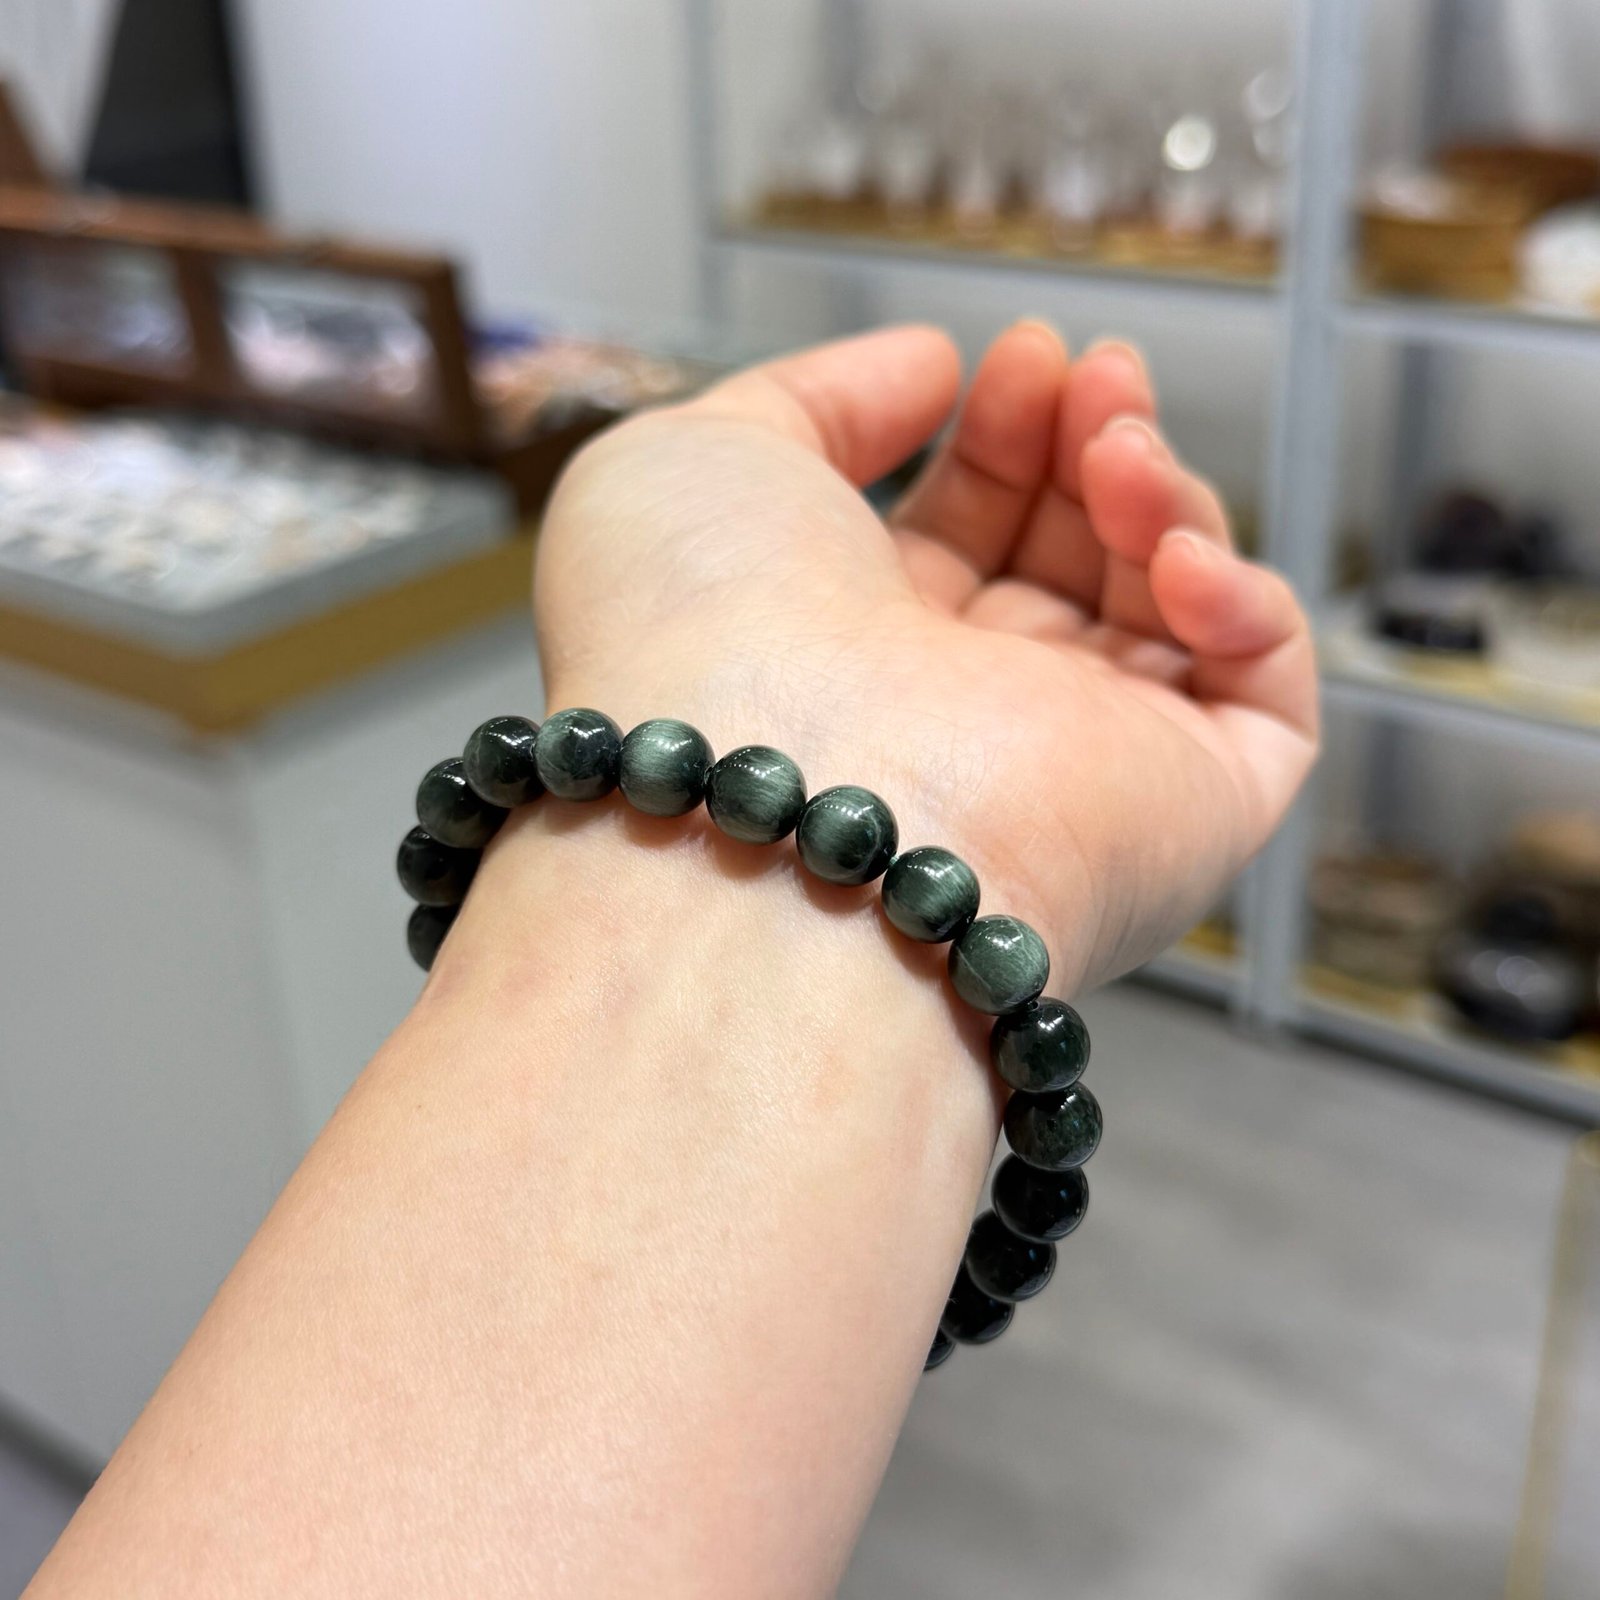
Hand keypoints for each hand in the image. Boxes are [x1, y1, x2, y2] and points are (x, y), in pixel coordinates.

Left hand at [536, 322, 1316, 990]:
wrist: (775, 799)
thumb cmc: (698, 632)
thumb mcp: (702, 459)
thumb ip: (815, 397)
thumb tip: (931, 366)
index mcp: (862, 653)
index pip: (967, 535)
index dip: (1004, 434)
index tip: (1014, 355)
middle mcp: (970, 718)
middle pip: (1072, 560)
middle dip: (1090, 441)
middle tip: (1090, 372)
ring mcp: (1082, 768)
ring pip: (1169, 611)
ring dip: (1159, 495)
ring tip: (1117, 447)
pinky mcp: (1189, 814)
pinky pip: (1262, 696)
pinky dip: (1242, 602)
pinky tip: (1172, 558)